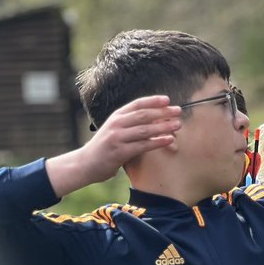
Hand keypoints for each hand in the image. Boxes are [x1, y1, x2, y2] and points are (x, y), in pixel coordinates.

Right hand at [46, 96, 181, 196]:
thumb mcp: (115, 131)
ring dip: (163, 126)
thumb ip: (130, 125)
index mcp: (116, 116)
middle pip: (144, 114)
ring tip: (178, 125)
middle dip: (163, 112)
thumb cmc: (104, 148)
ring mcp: (117, 138)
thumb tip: (155, 121)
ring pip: (145, 129)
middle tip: (178, 111)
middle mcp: (116, 124)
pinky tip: (169, 140)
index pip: (137, 104)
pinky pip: (143, 145)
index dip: (153, 101)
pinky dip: (157, 142)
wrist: (85, 164)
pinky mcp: (120, 152)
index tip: (168, 100)